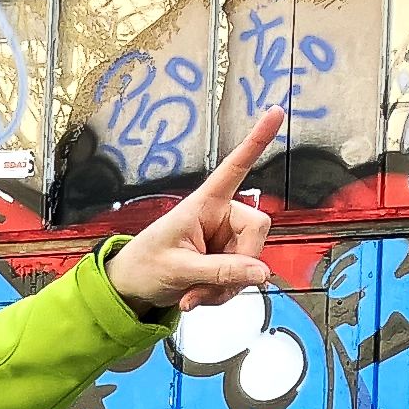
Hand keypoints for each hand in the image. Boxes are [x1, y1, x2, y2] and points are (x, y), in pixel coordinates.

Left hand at [105, 113, 281, 317]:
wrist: (133, 288)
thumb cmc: (145, 266)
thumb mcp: (179, 269)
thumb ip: (221, 272)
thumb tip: (262, 274)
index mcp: (204, 203)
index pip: (234, 168)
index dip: (256, 141)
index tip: (275, 112)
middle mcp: (220, 216)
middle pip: (258, 229)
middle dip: (240, 265)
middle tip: (212, 286)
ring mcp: (225, 239)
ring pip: (252, 261)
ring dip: (228, 286)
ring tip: (195, 294)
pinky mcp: (227, 259)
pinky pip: (243, 277)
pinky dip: (224, 293)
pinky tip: (199, 296)